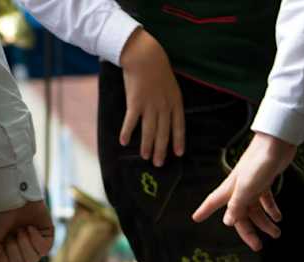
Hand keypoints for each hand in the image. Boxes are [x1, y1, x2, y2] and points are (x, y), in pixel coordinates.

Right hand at [0, 200, 53, 261]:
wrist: (9, 196)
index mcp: (6, 254)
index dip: (2, 258)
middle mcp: (20, 251)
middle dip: (13, 249)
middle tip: (10, 233)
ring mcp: (34, 245)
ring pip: (32, 260)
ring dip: (24, 243)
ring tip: (20, 229)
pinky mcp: (46, 237)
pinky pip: (44, 250)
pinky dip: (35, 239)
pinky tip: (30, 228)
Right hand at [118, 30, 184, 166]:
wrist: (144, 55)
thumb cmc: (157, 68)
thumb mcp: (171, 84)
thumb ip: (170, 100)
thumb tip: (166, 114)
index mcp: (175, 101)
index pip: (179, 126)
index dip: (178, 141)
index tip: (178, 154)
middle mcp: (164, 106)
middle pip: (163, 132)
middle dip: (161, 149)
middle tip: (158, 163)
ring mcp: (150, 105)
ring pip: (149, 131)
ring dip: (147, 146)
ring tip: (145, 157)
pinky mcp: (135, 102)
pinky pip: (131, 121)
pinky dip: (127, 132)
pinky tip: (124, 141)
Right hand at [192, 131, 294, 250]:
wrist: (277, 142)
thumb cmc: (259, 161)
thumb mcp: (247, 187)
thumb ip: (237, 205)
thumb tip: (228, 222)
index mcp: (231, 189)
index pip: (213, 202)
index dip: (204, 211)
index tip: (195, 218)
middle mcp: (240, 189)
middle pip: (241, 215)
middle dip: (249, 231)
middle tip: (257, 246)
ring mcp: (253, 185)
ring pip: (256, 210)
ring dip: (265, 223)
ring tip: (276, 233)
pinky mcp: (265, 180)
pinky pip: (266, 200)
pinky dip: (272, 210)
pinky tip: (278, 217)